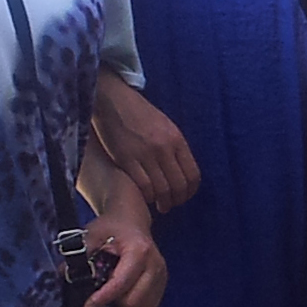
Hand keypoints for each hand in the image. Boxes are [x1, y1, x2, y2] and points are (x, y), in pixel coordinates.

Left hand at [79, 213, 167, 306]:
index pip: (121, 283)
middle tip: (103, 291)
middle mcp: (155, 264)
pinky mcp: (162, 282)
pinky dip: (135, 305)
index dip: (103, 298)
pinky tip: (125, 292)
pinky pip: (149, 306)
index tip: (87, 306)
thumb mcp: (92, 234)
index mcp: (139, 251)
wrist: (131, 219)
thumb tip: (64, 275)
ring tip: (114, 291)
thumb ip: (79, 254)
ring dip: (126, 305)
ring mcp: (161, 274)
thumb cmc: (112, 226)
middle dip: (116, 302)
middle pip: (135, 301)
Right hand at [94, 74, 199, 213]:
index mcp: (177, 139)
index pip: (193, 175)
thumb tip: (181, 171)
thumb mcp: (165, 126)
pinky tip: (143, 196)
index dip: (190, 192)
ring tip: (157, 204)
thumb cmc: (139, 114)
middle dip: (176, 201)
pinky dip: (146, 196)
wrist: (113, 101)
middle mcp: (164, 148)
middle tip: (169, 206)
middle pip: (179, 186)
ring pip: (162, 190)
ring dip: (161, 202)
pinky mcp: (127, 159)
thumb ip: (174, 148)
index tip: (183, 197)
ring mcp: (146, 154)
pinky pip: (143, 186)